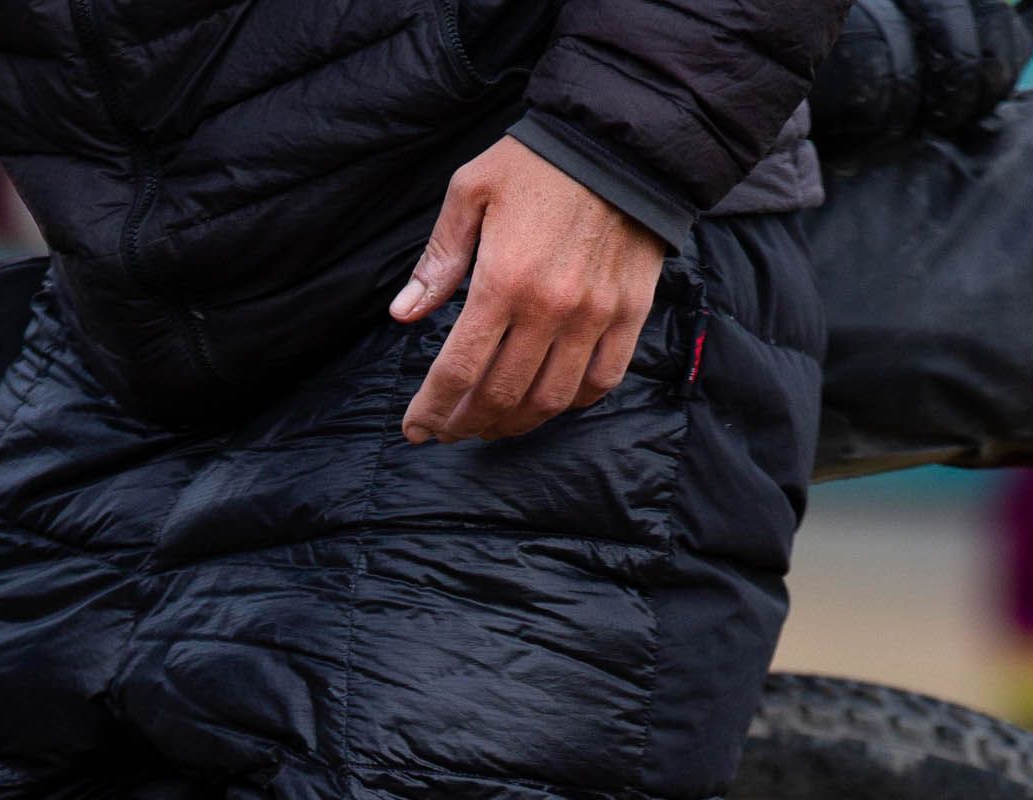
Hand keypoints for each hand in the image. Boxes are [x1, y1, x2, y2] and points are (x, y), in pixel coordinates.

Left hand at [391, 137, 666, 443]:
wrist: (623, 137)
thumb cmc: (538, 161)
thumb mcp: (471, 191)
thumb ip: (438, 258)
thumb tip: (403, 314)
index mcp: (502, 282)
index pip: (457, 370)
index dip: (431, 409)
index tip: (415, 429)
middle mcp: (549, 309)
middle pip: (500, 395)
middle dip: (467, 422)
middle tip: (450, 428)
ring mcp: (594, 316)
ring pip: (548, 400)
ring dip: (513, 423)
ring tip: (490, 424)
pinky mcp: (629, 313)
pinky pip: (600, 381)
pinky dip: (569, 404)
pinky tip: (545, 402)